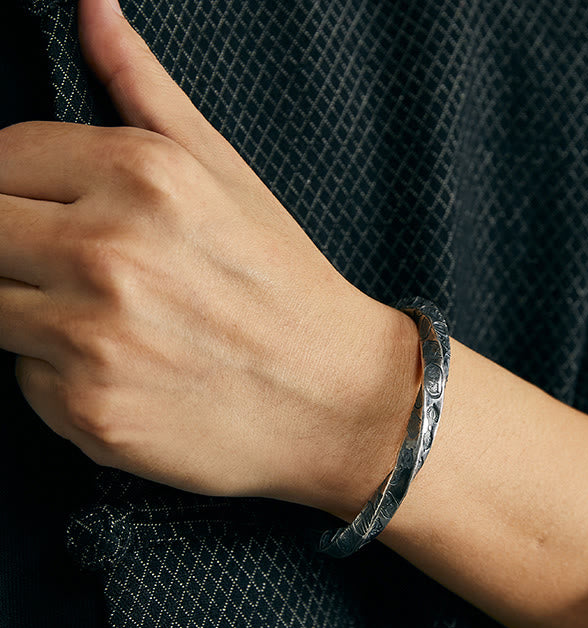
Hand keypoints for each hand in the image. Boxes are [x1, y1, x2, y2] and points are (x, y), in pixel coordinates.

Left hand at [0, 0, 419, 504]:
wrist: (339, 400)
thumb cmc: (289, 290)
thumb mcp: (230, 178)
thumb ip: (146, 90)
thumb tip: (92, 9)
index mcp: (143, 177)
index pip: (1, 156)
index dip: (18, 189)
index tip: (48, 216)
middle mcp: (109, 253)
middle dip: (17, 252)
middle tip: (82, 278)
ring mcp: (95, 339)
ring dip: (35, 316)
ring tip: (114, 327)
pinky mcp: (92, 413)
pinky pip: (28, 383)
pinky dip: (64, 379)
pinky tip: (129, 376)